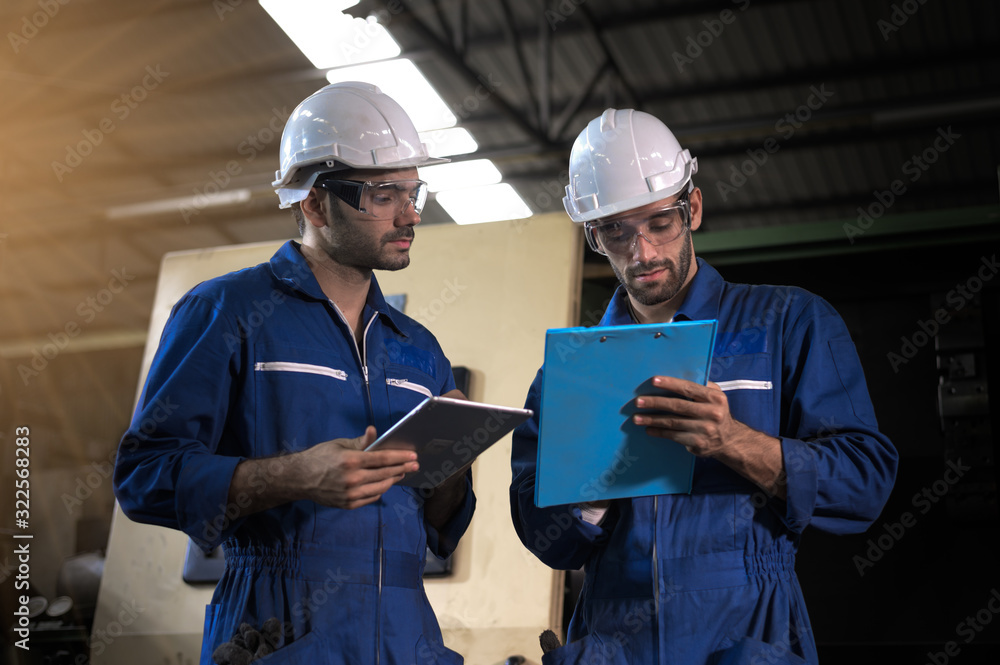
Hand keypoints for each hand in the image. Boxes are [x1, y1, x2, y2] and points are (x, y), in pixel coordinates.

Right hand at [296, 426, 418, 509]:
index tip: (413, 455)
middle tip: (415, 464)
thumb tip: (374, 432)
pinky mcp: (348, 504)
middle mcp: (352, 479)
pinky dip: (381, 489)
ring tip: (402, 473)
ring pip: (381, 487)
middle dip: (403, 468)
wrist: (299, 479)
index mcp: (351, 460)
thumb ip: (360, 442)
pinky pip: (372, 497)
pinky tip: (386, 483)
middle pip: (386, 473)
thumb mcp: (339, 444)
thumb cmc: (319, 457)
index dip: (400, 457)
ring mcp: (351, 494)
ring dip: (394, 479)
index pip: (383, 459)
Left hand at [631, 376, 748, 457]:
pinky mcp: (698, 443)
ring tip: (637, 418)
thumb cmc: (716, 412)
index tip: (653, 381)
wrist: (729, 440)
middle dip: (655, 403)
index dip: (670, 384)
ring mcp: (705, 430)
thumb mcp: (716, 396)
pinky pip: (674, 436)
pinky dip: (659, 432)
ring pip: (673, 422)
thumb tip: (679, 376)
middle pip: (678, 406)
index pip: (689, 388)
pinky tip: (649, 429)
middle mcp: (711, 413)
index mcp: (715, 398)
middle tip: (638, 401)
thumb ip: (702, 385)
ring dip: (652, 420)